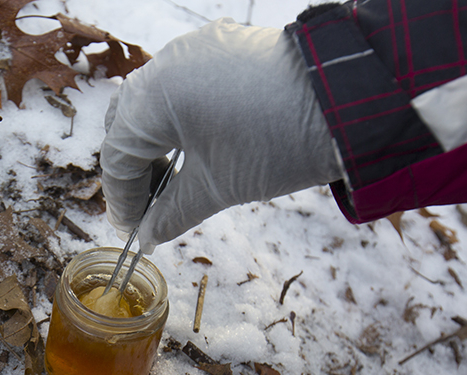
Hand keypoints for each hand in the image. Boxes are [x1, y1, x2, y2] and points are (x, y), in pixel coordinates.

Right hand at [100, 18, 341, 252]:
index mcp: (153, 97)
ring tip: (178, 178)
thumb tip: (148, 235)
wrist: (349, 99)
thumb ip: (172, 213)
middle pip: (127, 122)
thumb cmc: (278, 143)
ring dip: (156, 142)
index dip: (122, 198)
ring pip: (153, 101)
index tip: (134, 229)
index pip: (117, 153)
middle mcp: (166, 63)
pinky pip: (182, 85)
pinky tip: (200, 145)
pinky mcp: (222, 46)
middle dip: (135, 166)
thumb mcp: (218, 187)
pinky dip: (180, 118)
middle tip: (152, 204)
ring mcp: (194, 49)